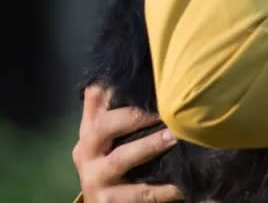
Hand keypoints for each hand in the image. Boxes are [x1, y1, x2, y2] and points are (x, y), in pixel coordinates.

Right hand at [73, 85, 182, 201]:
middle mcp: (85, 154)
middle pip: (104, 126)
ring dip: (149, 146)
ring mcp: (95, 180)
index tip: (139, 76)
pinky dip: (164, 189)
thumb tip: (134, 76)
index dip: (113, 86)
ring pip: (121, 158)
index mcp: (87, 133)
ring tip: (174, 138)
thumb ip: (111, 111)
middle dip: (134, 116)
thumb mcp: (106, 141)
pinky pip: (142, 193)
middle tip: (163, 110)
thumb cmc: (109, 167)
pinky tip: (181, 182)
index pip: (93, 99)